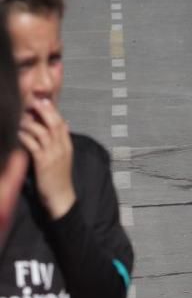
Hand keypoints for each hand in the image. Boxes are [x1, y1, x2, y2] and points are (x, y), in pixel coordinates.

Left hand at [19, 100, 75, 220]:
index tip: (42, 100)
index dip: (52, 110)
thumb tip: (64, 123)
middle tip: (33, 101)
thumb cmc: (58, 177)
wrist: (61, 197)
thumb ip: (62, 140)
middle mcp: (61, 147)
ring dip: (30, 122)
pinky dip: (25, 137)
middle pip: (54, 123)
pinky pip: (33, 145)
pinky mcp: (43, 163)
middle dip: (44, 111)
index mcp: (66, 145)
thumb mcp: (64, 156)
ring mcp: (53, 154)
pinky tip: (17, 133)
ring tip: (19, 117)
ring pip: (43, 132)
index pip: (61, 122)